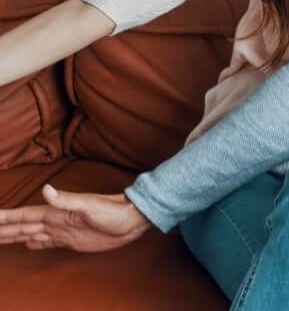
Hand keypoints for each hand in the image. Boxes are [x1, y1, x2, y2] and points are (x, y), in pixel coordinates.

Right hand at [0, 186, 148, 251]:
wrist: (132, 220)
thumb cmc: (114, 211)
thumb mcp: (90, 206)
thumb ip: (66, 200)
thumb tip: (45, 189)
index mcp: (57, 213)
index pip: (24, 216)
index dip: (6, 218)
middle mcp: (56, 221)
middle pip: (23, 226)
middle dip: (4, 228)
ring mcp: (62, 231)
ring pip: (30, 234)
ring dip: (13, 235)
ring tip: (0, 235)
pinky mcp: (71, 240)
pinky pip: (46, 242)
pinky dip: (33, 243)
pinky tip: (27, 243)